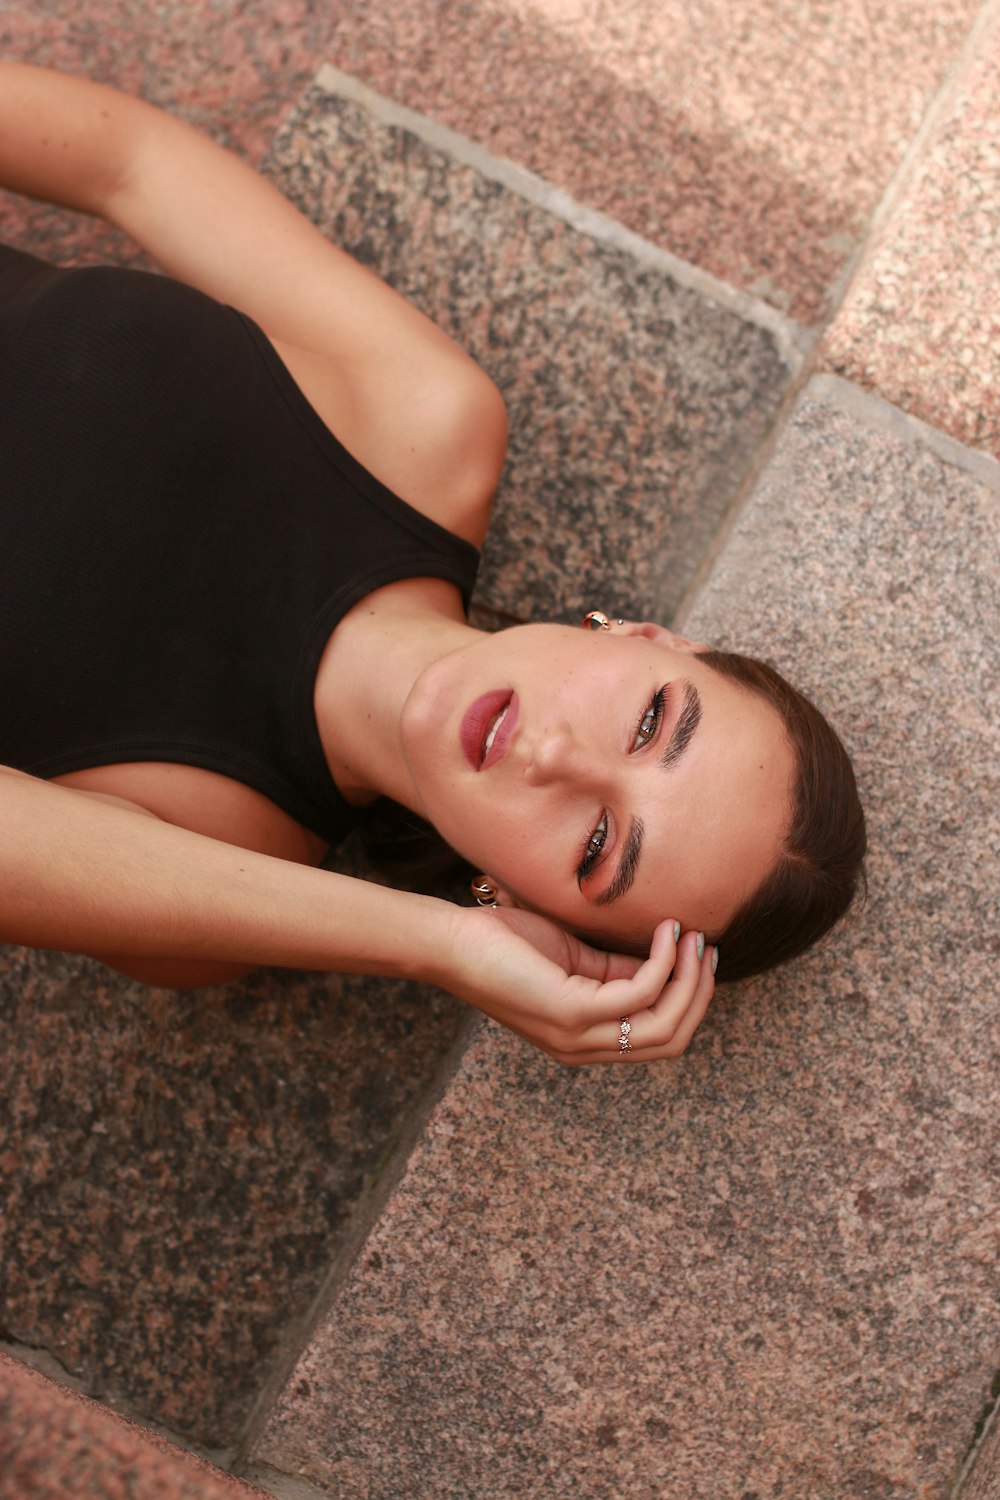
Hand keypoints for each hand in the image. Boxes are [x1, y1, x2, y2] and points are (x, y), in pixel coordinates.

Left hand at [440, 904, 715, 1064]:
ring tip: (693, 939)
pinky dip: (663, 962)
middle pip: (671, 1041)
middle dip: (700, 995)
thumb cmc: (503, 944)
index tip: (701, 954)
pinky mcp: (570, 1011)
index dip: (689, 997)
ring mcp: (577, 1035)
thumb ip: (615, 969)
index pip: (658, 1037)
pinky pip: (638, 994)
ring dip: (690, 980)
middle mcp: (583, 1048)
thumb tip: (665, 958)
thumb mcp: (573, 959)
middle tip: (707, 949)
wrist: (452, 943)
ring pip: (664, 1025)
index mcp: (584, 1040)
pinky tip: (666, 933)